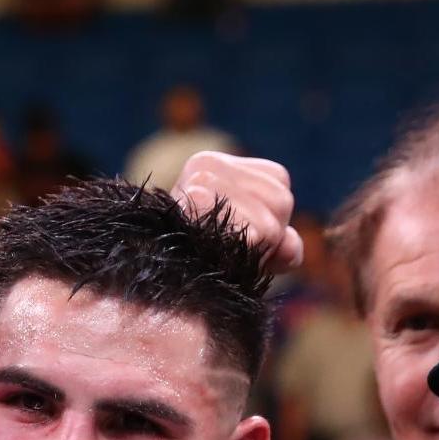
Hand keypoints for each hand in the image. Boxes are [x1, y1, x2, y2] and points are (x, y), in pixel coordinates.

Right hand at [173, 152, 303, 272]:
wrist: (146, 276)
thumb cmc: (195, 263)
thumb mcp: (244, 248)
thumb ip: (279, 245)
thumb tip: (292, 250)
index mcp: (216, 163)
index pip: (278, 183)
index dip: (272, 217)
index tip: (240, 234)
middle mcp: (208, 165)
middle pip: (280, 201)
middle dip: (268, 233)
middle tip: (229, 247)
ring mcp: (203, 181)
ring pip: (271, 222)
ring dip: (257, 248)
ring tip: (220, 251)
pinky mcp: (200, 201)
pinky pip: (256, 234)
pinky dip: (248, 253)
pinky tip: (218, 254)